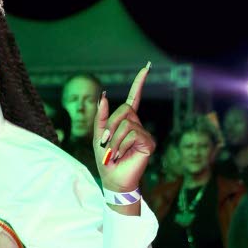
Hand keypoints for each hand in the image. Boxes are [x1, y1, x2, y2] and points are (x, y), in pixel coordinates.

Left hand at [94, 64, 156, 192]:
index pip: (134, 98)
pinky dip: (122, 144)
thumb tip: (105, 94)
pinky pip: (133, 134)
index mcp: (126, 122)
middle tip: (106, 143)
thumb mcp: (98, 136)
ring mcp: (144, 133)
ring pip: (127, 124)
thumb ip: (101, 116)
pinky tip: (121, 155)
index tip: (146, 68)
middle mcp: (137, 125)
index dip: (139, 83)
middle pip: (125, 110)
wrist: (113, 179)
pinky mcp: (149, 142)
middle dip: (110, 126)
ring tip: (114, 153)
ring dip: (115, 139)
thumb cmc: (106, 160)